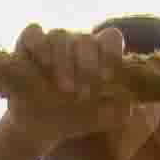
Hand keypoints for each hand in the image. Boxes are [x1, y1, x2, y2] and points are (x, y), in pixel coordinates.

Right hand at [0, 22, 134, 151]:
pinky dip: (39, 44)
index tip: (108, 78)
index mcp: (97, 54)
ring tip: (65, 89)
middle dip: (87, 65)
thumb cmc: (71, 118)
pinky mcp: (26, 44)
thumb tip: (132, 108)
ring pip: (60, 36)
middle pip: (85, 39)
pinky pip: (33, 32)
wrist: (36, 127)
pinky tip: (44, 64)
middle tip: (84, 94)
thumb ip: (115, 114)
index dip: (111, 53)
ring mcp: (51, 42)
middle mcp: (75, 43)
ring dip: (64, 61)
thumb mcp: (95, 119)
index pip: (110, 39)